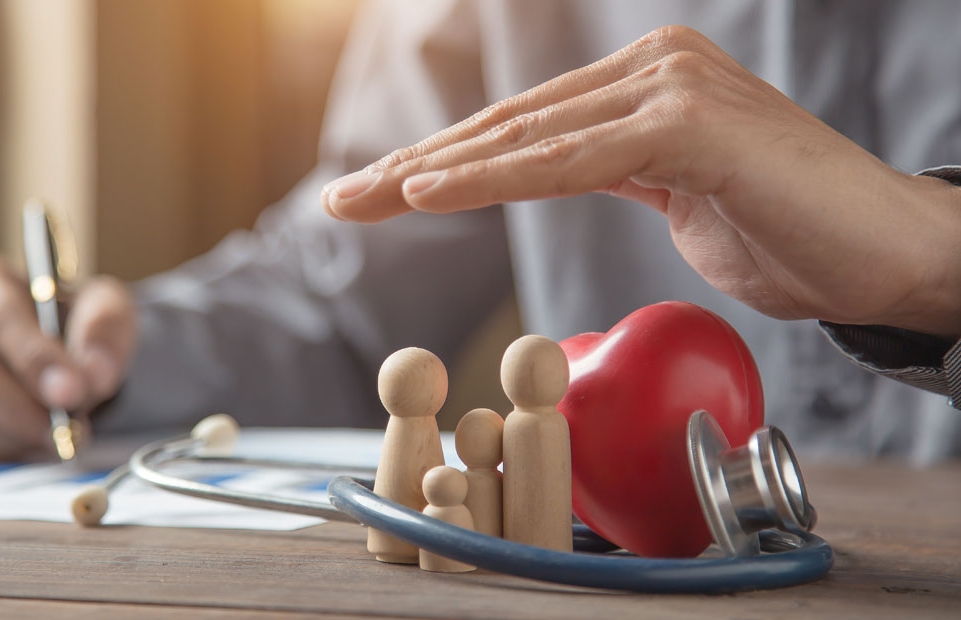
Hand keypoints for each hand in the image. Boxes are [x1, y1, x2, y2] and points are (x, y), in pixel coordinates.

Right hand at [0, 247, 135, 459]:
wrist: (63, 365)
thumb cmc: (76, 328)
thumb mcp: (106, 310)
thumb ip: (105, 328)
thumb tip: (94, 371)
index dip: (35, 356)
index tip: (72, 389)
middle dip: (18, 404)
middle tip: (63, 425)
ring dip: (10, 431)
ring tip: (53, 430)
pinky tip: (27, 438)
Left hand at [322, 26, 960, 336]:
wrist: (885, 255)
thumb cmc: (789, 233)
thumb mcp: (679, 198)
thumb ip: (616, 170)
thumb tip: (557, 170)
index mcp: (643, 86)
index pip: (522, 129)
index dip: (443, 164)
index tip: (378, 195)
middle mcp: (652, 69)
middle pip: (509, 125)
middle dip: (417, 168)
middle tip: (344, 200)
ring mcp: (673, 87)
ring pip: (530, 138)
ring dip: (437, 174)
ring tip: (366, 199)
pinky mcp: (694, 124)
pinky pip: (576, 160)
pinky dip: (500, 178)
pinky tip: (432, 191)